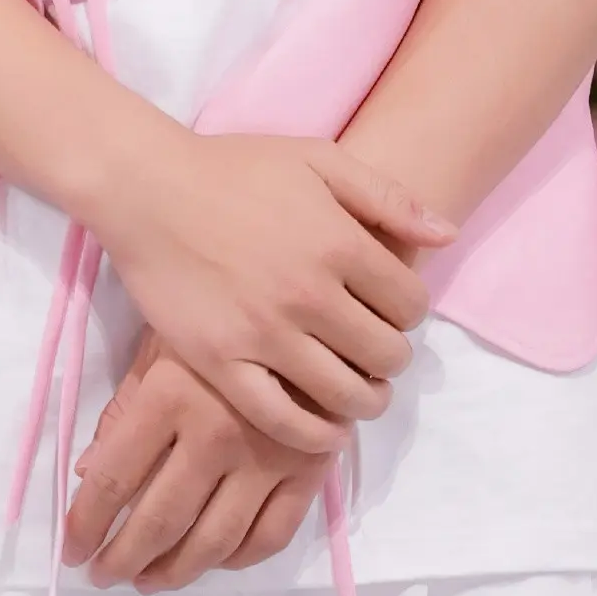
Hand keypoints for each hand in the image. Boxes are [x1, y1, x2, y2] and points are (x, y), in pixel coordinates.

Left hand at [62, 331, 334, 590]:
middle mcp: (217, 435)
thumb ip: (124, 408)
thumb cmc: (221, 317)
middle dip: (122, 559)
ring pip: (213, 542)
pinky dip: (237, 560)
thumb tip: (88, 473)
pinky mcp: (309, 471)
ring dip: (174, 572)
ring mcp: (267, 459)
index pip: (113, 480)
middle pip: (160, 521)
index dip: (85, 524)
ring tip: (147, 580)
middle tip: (103, 576)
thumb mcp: (160, 344)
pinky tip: (213, 560)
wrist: (309, 305)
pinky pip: (270, 536)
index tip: (71, 550)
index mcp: (170, 396)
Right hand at [92, 126, 449, 452]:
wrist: (148, 188)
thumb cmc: (233, 168)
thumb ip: (387, 196)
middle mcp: (309, 294)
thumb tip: (448, 235)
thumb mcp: (317, 159)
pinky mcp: (223, 364)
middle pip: (386, 355)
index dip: (410, 312)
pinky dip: (316, 437)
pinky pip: (284, 421)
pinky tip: (326, 429)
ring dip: (365, 400)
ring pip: (344, 395)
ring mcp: (265, 334)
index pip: (411, 304)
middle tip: (375, 351)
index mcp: (339, 242)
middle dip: (391, 357)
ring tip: (359, 392)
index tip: (392, 311)